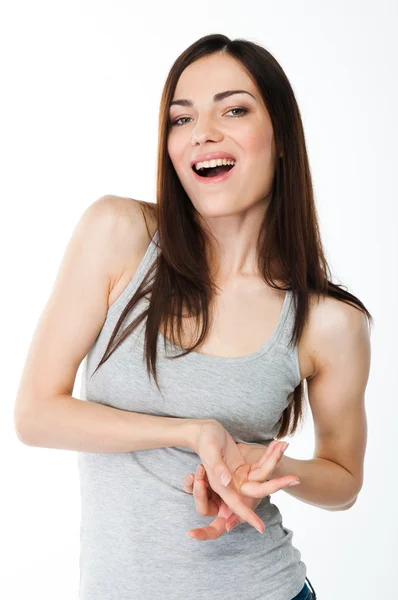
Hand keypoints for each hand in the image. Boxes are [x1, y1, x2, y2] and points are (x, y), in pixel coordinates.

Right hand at [183, 439, 299, 539]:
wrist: (202, 431)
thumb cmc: (204, 438)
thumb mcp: (210, 450)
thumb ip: (217, 467)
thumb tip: (226, 482)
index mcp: (220, 484)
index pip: (235, 503)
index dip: (247, 515)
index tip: (260, 528)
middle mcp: (231, 483)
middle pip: (257, 490)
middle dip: (277, 483)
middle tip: (296, 478)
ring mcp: (238, 476)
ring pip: (262, 473)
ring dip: (274, 459)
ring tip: (284, 445)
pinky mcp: (243, 467)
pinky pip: (260, 463)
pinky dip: (269, 453)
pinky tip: (277, 444)